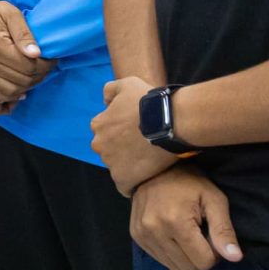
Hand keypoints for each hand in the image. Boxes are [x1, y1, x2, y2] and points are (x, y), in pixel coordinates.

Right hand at [0, 2, 51, 110]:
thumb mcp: (11, 14)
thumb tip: (36, 53)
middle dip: (39, 76)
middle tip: (45, 68)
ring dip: (25, 89)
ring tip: (32, 78)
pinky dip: (4, 103)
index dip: (45, 65)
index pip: (28, 67)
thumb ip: (24, 33)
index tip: (51, 59)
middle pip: (21, 82)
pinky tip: (14, 97)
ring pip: (8, 93)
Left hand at [93, 76, 176, 193]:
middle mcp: (99, 144)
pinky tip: (145, 177)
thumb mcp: (126, 84)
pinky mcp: (123, 178)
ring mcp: (111, 163)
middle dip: (122, 149)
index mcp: (98, 125)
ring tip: (149, 160)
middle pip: (109, 150)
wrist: (170, 122)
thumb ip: (110, 90)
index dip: (121, 132)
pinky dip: (132, 183)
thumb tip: (105, 102)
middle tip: (143, 146)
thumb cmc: (149, 102)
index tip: (135, 133)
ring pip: (117, 167)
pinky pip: (124, 186)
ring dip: (129, 165)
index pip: (105, 132)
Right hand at [129, 165, 242, 269]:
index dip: (214, 253)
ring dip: (185, 257)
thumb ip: (224, 230)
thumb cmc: (190, 182)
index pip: (203, 262)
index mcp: (176, 222)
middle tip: (199, 235)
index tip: (211, 235)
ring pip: (174, 268)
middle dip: (199, 256)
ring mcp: (142, 234)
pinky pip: (161, 260)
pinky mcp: (136, 236)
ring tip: (186, 235)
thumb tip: (235, 258)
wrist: (154, 168)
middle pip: (188, 268)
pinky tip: (172, 234)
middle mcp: (154, 231)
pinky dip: (171, 253)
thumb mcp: (214, 200)